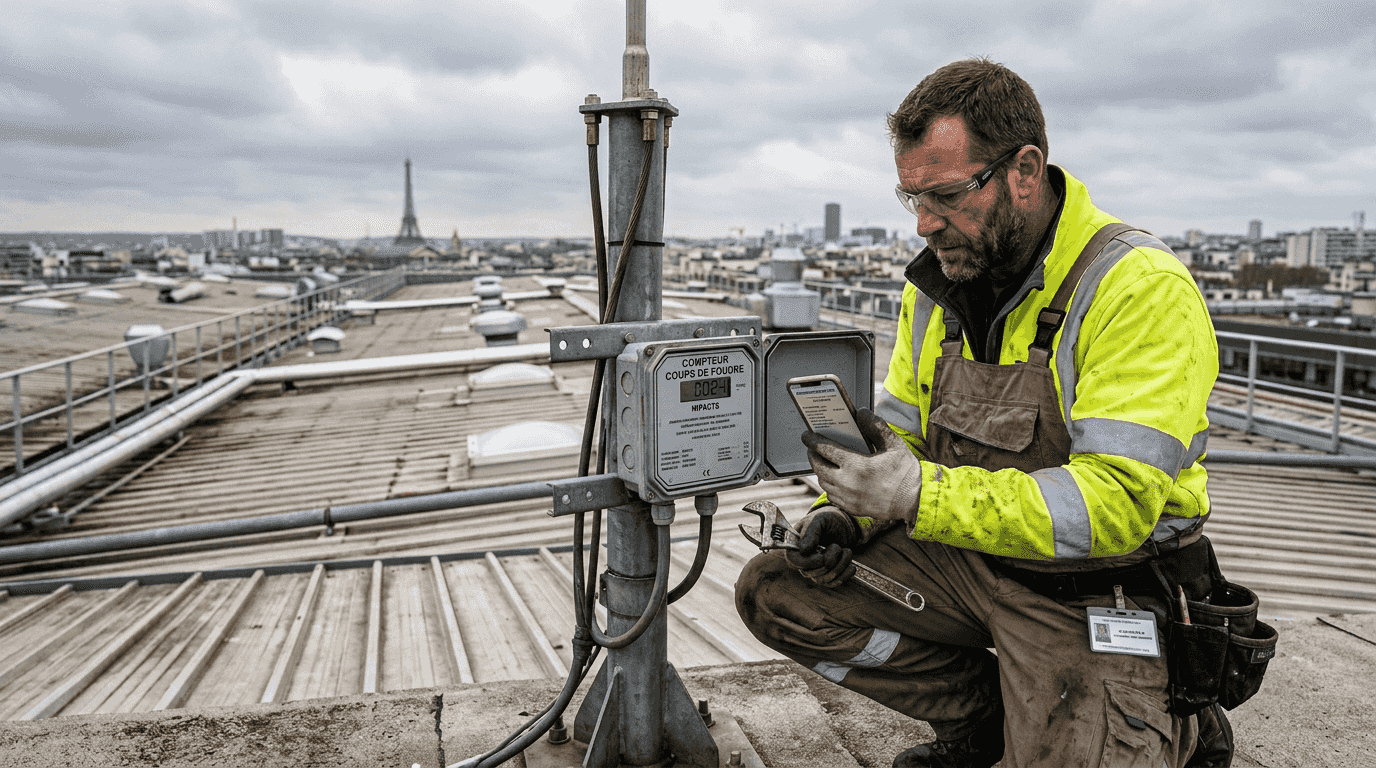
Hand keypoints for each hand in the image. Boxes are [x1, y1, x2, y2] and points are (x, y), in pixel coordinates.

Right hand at [784, 505, 858, 586]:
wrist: (842, 524)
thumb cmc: (827, 519)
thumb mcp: (819, 520)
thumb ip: (810, 533)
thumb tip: (802, 550)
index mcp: (795, 545)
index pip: (794, 561)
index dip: (807, 562)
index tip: (821, 557)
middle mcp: (803, 560)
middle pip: (810, 573)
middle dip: (829, 561)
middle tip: (837, 546)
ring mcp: (814, 569)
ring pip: (822, 580)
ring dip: (839, 567)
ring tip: (847, 551)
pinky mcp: (827, 574)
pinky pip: (833, 583)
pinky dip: (845, 575)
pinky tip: (851, 565)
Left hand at [802, 408, 922, 523]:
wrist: (914, 501)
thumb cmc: (905, 472)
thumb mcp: (894, 445)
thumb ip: (876, 427)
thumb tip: (861, 413)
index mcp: (857, 466)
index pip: (826, 450)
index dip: (813, 441)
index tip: (807, 436)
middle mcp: (848, 484)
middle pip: (819, 467)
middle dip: (812, 455)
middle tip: (812, 448)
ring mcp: (848, 498)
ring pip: (823, 483)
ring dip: (820, 471)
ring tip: (823, 461)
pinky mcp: (852, 508)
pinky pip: (831, 496)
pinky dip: (828, 485)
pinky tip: (833, 478)